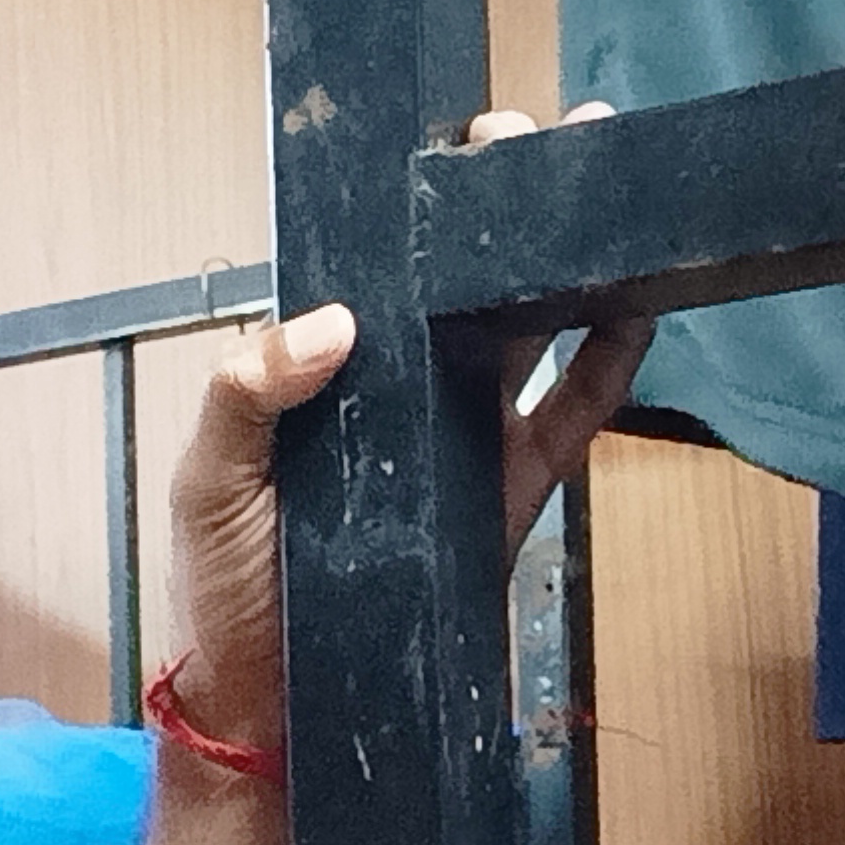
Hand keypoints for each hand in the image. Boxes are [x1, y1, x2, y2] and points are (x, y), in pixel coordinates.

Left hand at [164, 104, 650, 756]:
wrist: (277, 702)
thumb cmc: (228, 587)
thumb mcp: (210, 482)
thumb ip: (246, 397)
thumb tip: (333, 324)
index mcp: (324, 372)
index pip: (381, 268)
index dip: (421, 203)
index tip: (461, 146)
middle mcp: (400, 386)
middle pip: (465, 277)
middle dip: (507, 207)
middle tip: (548, 142)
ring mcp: (461, 433)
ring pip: (527, 328)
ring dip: (566, 263)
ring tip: (602, 197)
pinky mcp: (509, 487)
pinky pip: (571, 412)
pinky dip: (608, 361)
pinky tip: (633, 306)